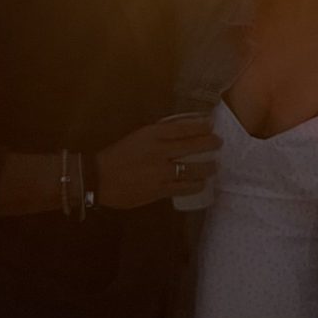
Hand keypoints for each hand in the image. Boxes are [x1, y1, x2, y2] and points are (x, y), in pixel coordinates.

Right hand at [97, 112, 220, 209]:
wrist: (99, 178)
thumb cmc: (118, 154)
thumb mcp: (138, 136)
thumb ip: (159, 135)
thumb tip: (183, 133)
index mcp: (152, 135)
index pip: (184, 128)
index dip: (201, 127)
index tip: (210, 126)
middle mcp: (159, 152)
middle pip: (193, 146)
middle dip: (210, 144)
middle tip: (218, 144)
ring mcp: (160, 173)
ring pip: (192, 169)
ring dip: (207, 168)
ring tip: (213, 167)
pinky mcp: (158, 191)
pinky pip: (183, 188)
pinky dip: (195, 185)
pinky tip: (201, 184)